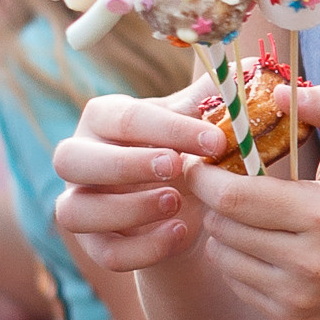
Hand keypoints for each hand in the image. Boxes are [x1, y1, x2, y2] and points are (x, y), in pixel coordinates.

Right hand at [50, 86, 234, 272]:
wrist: (190, 212)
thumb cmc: (188, 154)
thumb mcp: (198, 127)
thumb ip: (216, 100)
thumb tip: (249, 66)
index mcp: (104, 119)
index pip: (122, 117)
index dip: (168, 129)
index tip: (215, 140)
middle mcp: (80, 159)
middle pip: (70, 158)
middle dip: (126, 164)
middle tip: (177, 167)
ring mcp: (80, 203)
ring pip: (74, 211)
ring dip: (127, 210)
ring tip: (177, 204)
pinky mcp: (93, 243)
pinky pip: (104, 253)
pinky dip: (142, 249)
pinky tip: (178, 235)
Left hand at [184, 81, 319, 319]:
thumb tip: (280, 91)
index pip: (234, 197)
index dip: (205, 177)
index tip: (200, 161)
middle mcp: (311, 263)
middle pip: (222, 226)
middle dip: (214, 200)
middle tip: (223, 182)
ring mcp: (299, 297)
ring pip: (223, 256)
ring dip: (223, 230)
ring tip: (247, 214)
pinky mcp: (291, 318)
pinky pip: (237, 282)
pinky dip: (238, 260)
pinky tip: (261, 244)